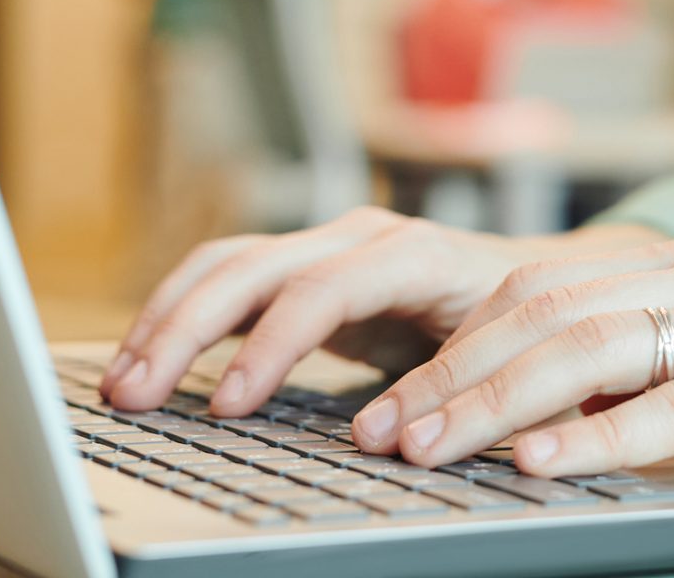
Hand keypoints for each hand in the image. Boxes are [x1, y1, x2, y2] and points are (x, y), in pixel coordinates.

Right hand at [100, 206, 661, 414]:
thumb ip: (446, 387)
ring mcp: (331, 245)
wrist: (551, 281)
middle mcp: (363, 236)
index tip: (227, 403)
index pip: (323, 288)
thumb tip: (387, 435)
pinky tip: (148, 357)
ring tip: (122, 381)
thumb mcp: (499, 357)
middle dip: (187, 328)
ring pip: (229, 264)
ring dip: (168, 318)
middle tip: (136, 393)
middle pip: (255, 266)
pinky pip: (232, 277)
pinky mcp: (309, 266)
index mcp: (414, 253)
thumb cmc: (529, 326)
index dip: (270, 344)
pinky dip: (184, 312)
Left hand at [346, 233, 673, 480]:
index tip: (388, 399)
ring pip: (598, 348)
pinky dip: (608, 436)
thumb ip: (660, 352)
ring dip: (502, 403)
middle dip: (451, 376)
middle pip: (548, 312)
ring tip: (435, 448)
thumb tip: (552, 403)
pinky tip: (552, 464)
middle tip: (381, 433)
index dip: (455, 343)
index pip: (541, 287)